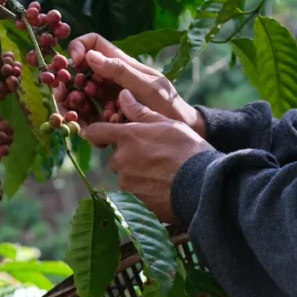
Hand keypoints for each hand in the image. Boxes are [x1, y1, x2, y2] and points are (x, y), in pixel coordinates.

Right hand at [67, 34, 206, 137]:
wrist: (180, 131)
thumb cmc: (168, 105)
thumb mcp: (147, 86)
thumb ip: (121, 71)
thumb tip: (90, 56)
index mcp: (120, 63)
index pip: (93, 42)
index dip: (79, 47)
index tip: (76, 63)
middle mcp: (109, 77)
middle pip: (78, 72)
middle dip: (68, 83)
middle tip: (65, 97)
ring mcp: (106, 96)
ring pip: (78, 95)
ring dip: (74, 106)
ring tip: (79, 118)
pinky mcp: (105, 115)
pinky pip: (87, 116)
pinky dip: (85, 123)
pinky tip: (91, 132)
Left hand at [83, 90, 213, 223]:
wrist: (202, 185)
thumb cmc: (188, 149)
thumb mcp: (168, 123)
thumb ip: (141, 111)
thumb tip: (123, 95)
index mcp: (127, 137)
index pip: (95, 131)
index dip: (97, 132)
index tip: (103, 134)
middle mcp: (120, 160)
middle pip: (114, 157)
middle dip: (127, 156)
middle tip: (152, 156)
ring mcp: (126, 182)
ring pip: (124, 175)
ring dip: (136, 174)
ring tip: (161, 173)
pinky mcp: (133, 201)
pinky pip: (133, 193)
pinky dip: (144, 190)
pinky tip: (162, 187)